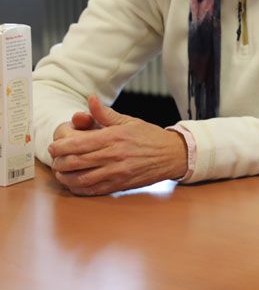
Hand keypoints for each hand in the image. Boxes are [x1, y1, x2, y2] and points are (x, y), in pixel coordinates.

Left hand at [48, 95, 187, 195]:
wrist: (172, 154)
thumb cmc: (150, 137)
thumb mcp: (129, 121)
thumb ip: (105, 113)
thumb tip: (91, 99)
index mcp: (114, 137)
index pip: (77, 143)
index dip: (60, 147)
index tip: (54, 147)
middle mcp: (113, 155)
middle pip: (74, 162)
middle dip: (58, 162)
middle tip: (55, 160)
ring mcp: (116, 172)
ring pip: (80, 178)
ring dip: (65, 177)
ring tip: (61, 172)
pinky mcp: (120, 184)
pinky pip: (92, 190)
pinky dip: (78, 188)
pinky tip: (74, 183)